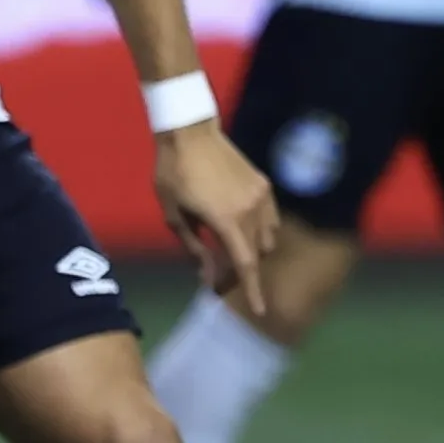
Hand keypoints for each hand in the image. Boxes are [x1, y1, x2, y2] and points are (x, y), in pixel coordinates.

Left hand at [154, 121, 278, 313]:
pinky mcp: (263, 184)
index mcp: (226, 220)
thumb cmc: (173, 173)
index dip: (252, 290)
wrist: (190, 132)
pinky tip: (241, 230)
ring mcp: (261, 196)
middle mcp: (250, 210)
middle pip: (255, 255)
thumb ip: (194, 248)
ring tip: (228, 252)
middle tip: (215, 279)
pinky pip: (270, 218)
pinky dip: (259, 231)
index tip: (259, 310)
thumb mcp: (174, 216)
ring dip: (251, 251)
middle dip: (239, 272)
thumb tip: (207, 275)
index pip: (245, 264)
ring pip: (266, 238)